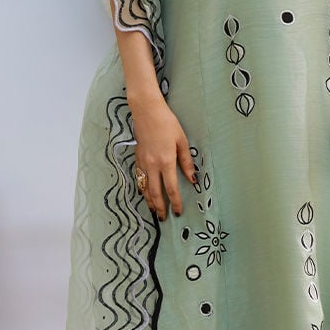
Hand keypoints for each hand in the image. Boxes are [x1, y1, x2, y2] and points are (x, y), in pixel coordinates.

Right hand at [131, 95, 196, 219]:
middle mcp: (152, 165)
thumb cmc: (167, 123)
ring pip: (144, 187)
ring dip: (149, 201)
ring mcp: (143, 162)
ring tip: (153, 210)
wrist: (146, 111)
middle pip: (155, 192)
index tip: (178, 211)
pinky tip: (144, 193)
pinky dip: (142, 188)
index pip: (171, 188)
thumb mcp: (181, 141)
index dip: (175, 202)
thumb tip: (193, 179)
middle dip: (160, 207)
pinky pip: (139, 178)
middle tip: (163, 218)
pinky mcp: (137, 158)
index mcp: (166, 161)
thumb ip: (186, 162)